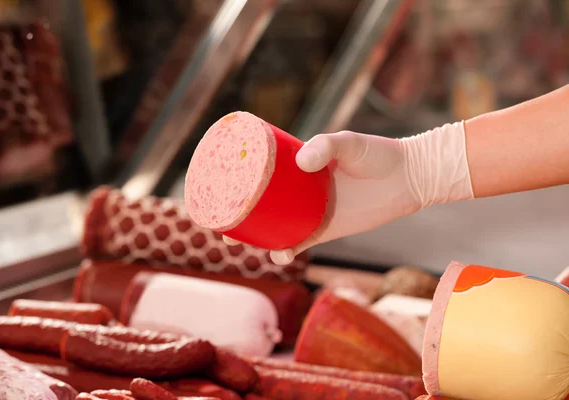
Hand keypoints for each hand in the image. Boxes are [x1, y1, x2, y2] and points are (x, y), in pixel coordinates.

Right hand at [225, 123, 472, 264]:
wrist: (408, 177)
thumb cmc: (377, 154)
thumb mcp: (348, 142)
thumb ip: (326, 146)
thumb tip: (301, 163)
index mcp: (297, 168)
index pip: (259, 175)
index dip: (236, 184)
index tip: (216, 188)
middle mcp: (299, 191)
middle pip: (260, 205)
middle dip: (237, 217)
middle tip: (220, 225)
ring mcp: (311, 211)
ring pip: (275, 226)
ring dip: (256, 237)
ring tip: (241, 242)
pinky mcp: (327, 229)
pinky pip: (299, 242)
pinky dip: (286, 250)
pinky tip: (280, 255)